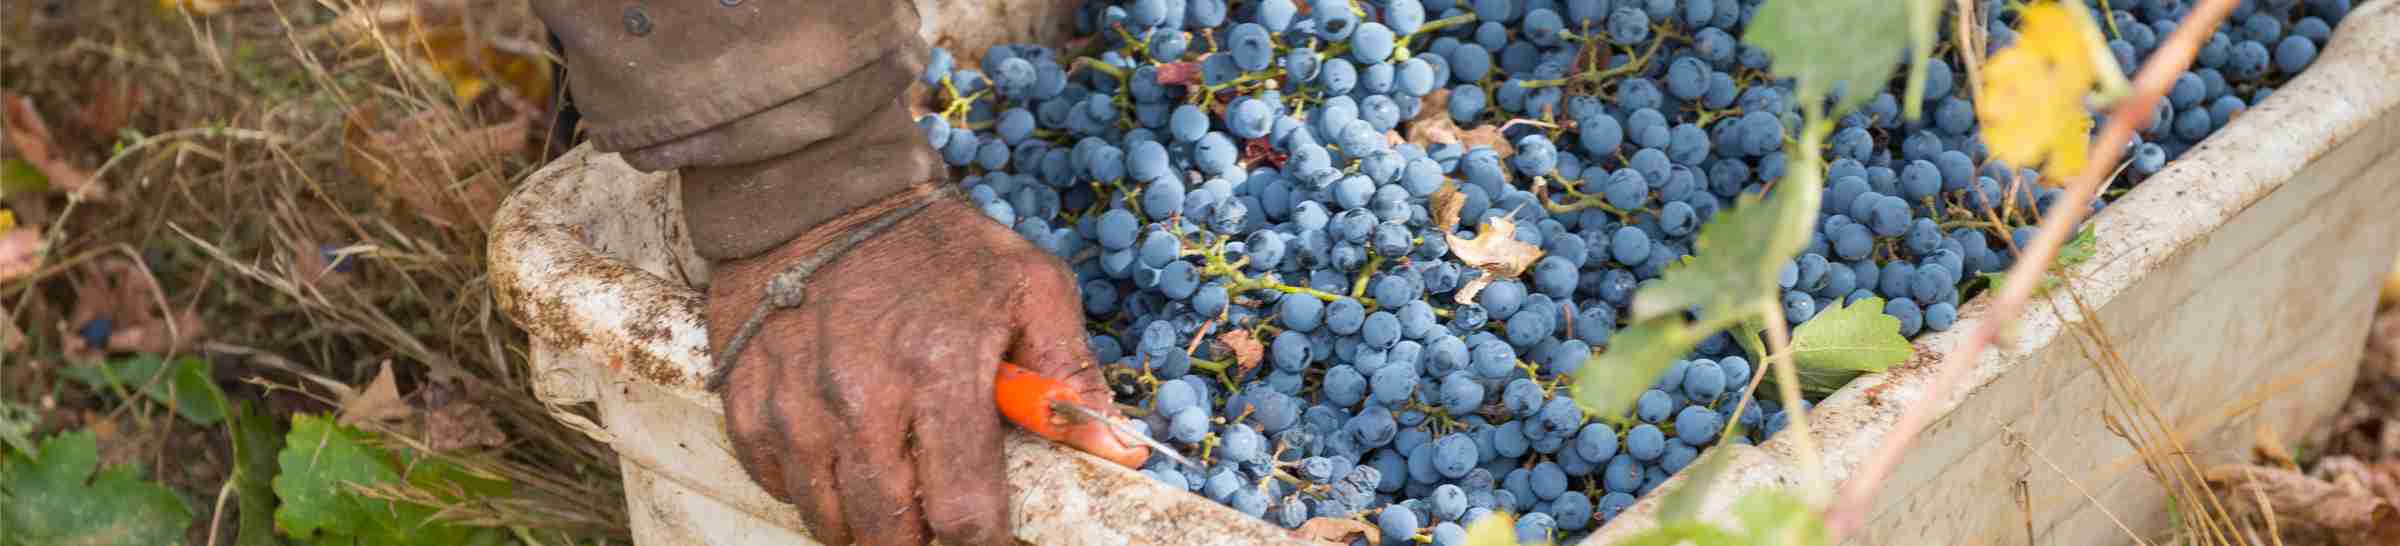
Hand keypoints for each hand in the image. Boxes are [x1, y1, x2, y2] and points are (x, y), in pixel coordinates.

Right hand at [706, 193, 1127, 545]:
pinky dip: (810, 486)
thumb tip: (1114, 446)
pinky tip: (839, 450)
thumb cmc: (934, 243)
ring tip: (890, 483)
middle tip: (937, 510)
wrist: (818, 190)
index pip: (961, 512)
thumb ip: (1071, 370)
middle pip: (890, 533)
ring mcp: (796, 406)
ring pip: (829, 520)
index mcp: (940, 371)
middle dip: (922, 538)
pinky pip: (778, 486)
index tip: (988, 528)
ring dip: (865, 520)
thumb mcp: (1029, 285)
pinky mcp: (747, 403)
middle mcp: (861, 399)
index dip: (981, 537)